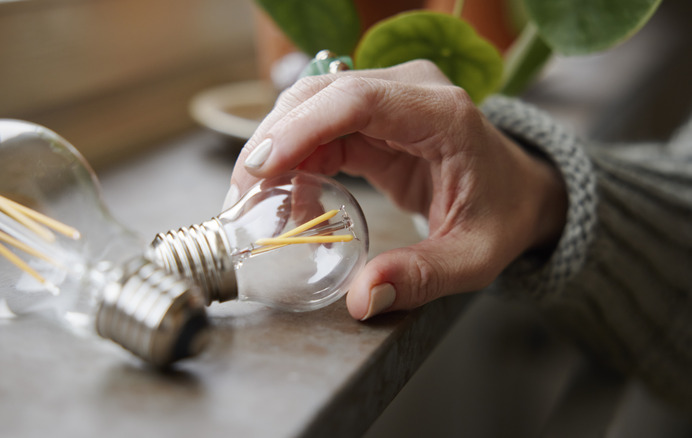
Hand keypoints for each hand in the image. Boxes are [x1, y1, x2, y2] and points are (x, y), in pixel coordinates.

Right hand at [226, 60, 567, 319]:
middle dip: (273, 141)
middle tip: (243, 195)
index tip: (263, 166)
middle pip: (322, 95)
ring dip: (275, 149)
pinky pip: (320, 128)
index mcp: (442, 115)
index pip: (360, 99)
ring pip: (311, 106)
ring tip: (254, 200)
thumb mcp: (472, 257)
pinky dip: (294, 159)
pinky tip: (288, 198)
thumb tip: (361, 299)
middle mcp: (412, 92)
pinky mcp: (375, 116)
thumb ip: (420, 276)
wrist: (518, 192)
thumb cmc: (502, 215)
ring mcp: (390, 99)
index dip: (303, 127)